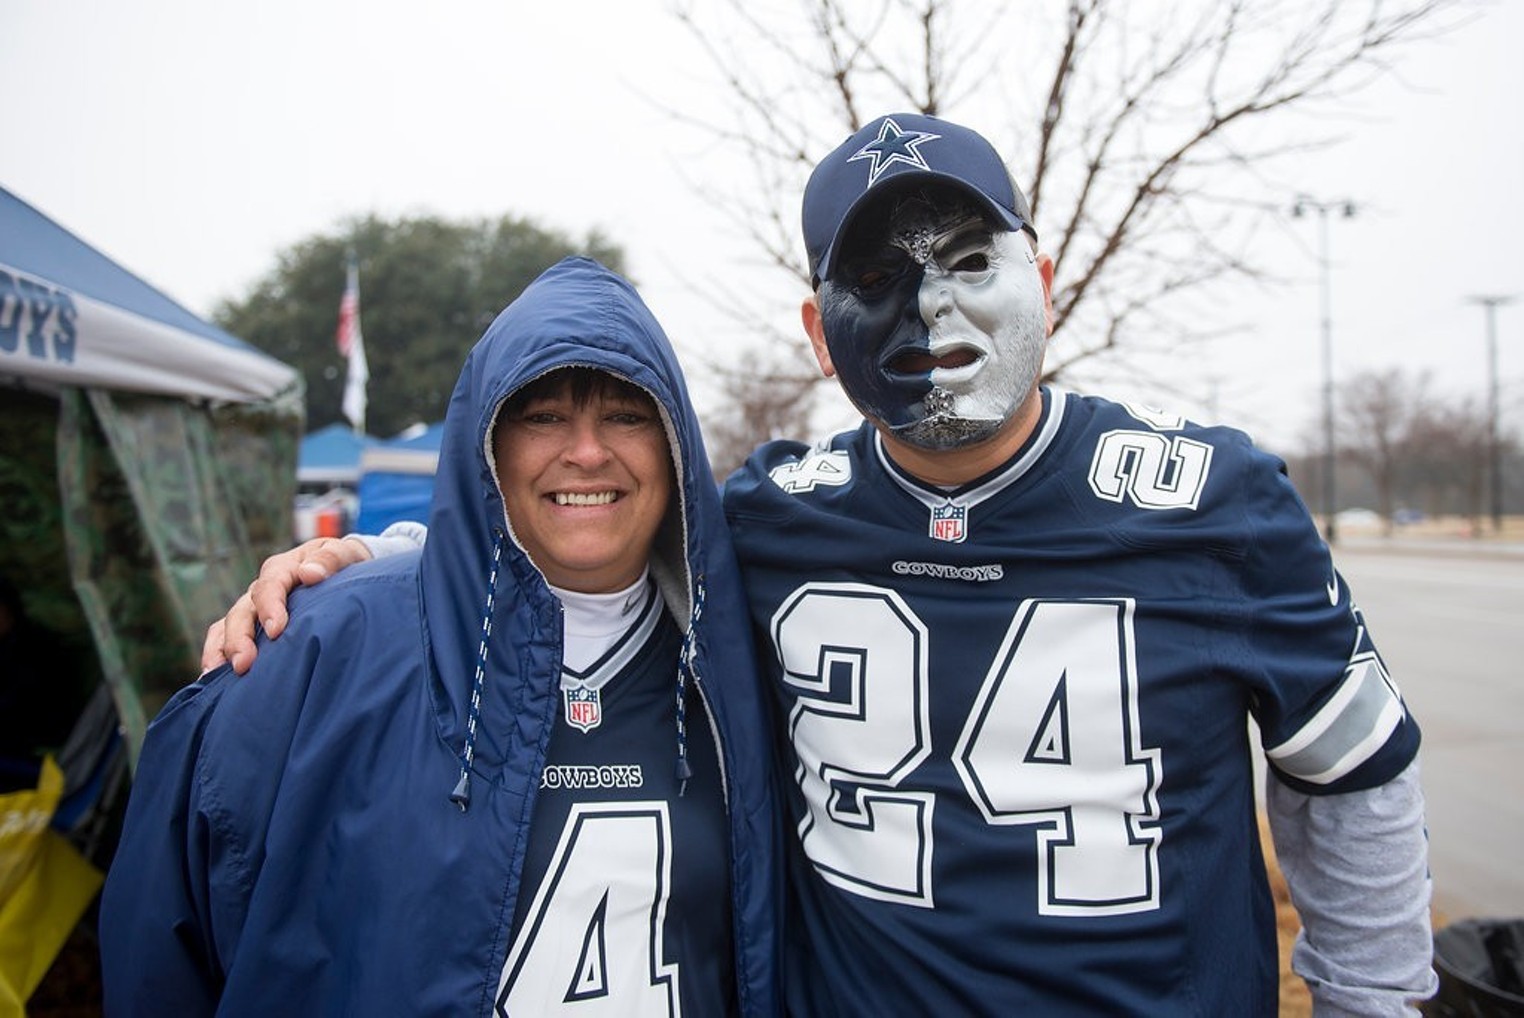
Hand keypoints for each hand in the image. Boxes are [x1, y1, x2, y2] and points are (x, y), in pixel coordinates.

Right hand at [200, 536, 373, 675]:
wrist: (344, 571)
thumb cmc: (345, 564)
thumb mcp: (344, 554)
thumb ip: (329, 560)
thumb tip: (309, 573)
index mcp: (283, 569)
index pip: (269, 585)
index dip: (270, 607)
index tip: (276, 631)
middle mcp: (261, 589)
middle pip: (242, 611)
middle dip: (240, 638)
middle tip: (244, 664)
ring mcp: (253, 608)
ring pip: (227, 626)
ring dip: (222, 650)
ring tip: (221, 675)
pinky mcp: (250, 626)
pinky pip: (222, 638)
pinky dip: (216, 654)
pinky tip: (211, 680)